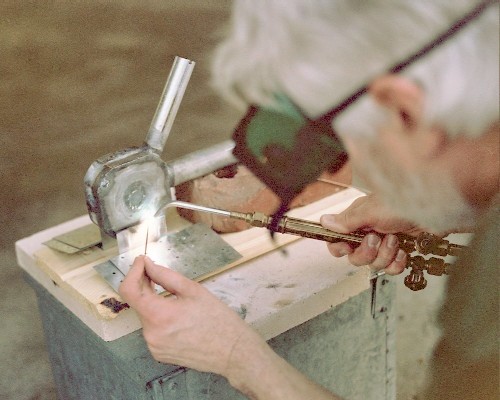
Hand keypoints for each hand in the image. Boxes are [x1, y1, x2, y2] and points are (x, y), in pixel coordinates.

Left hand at [119, 256, 263, 376]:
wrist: (232, 352)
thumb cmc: (218, 320)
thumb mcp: (193, 290)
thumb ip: (165, 275)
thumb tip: (148, 265)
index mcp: (159, 316)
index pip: (129, 290)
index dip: (133, 272)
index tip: (142, 262)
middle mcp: (151, 334)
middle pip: (138, 303)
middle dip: (145, 286)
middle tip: (156, 273)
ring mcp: (154, 346)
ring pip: (146, 316)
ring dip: (154, 303)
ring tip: (175, 299)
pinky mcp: (159, 353)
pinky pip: (153, 329)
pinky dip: (159, 318)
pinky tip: (178, 316)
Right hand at [320, 194, 421, 274]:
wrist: (436, 210)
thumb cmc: (404, 203)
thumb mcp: (370, 211)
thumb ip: (346, 221)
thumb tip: (324, 221)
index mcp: (357, 220)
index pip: (337, 240)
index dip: (339, 247)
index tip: (347, 247)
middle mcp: (368, 232)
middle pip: (354, 257)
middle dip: (366, 252)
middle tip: (376, 239)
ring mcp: (384, 244)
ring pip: (374, 264)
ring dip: (385, 255)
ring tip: (395, 239)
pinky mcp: (400, 252)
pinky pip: (391, 269)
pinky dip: (398, 262)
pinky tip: (403, 250)